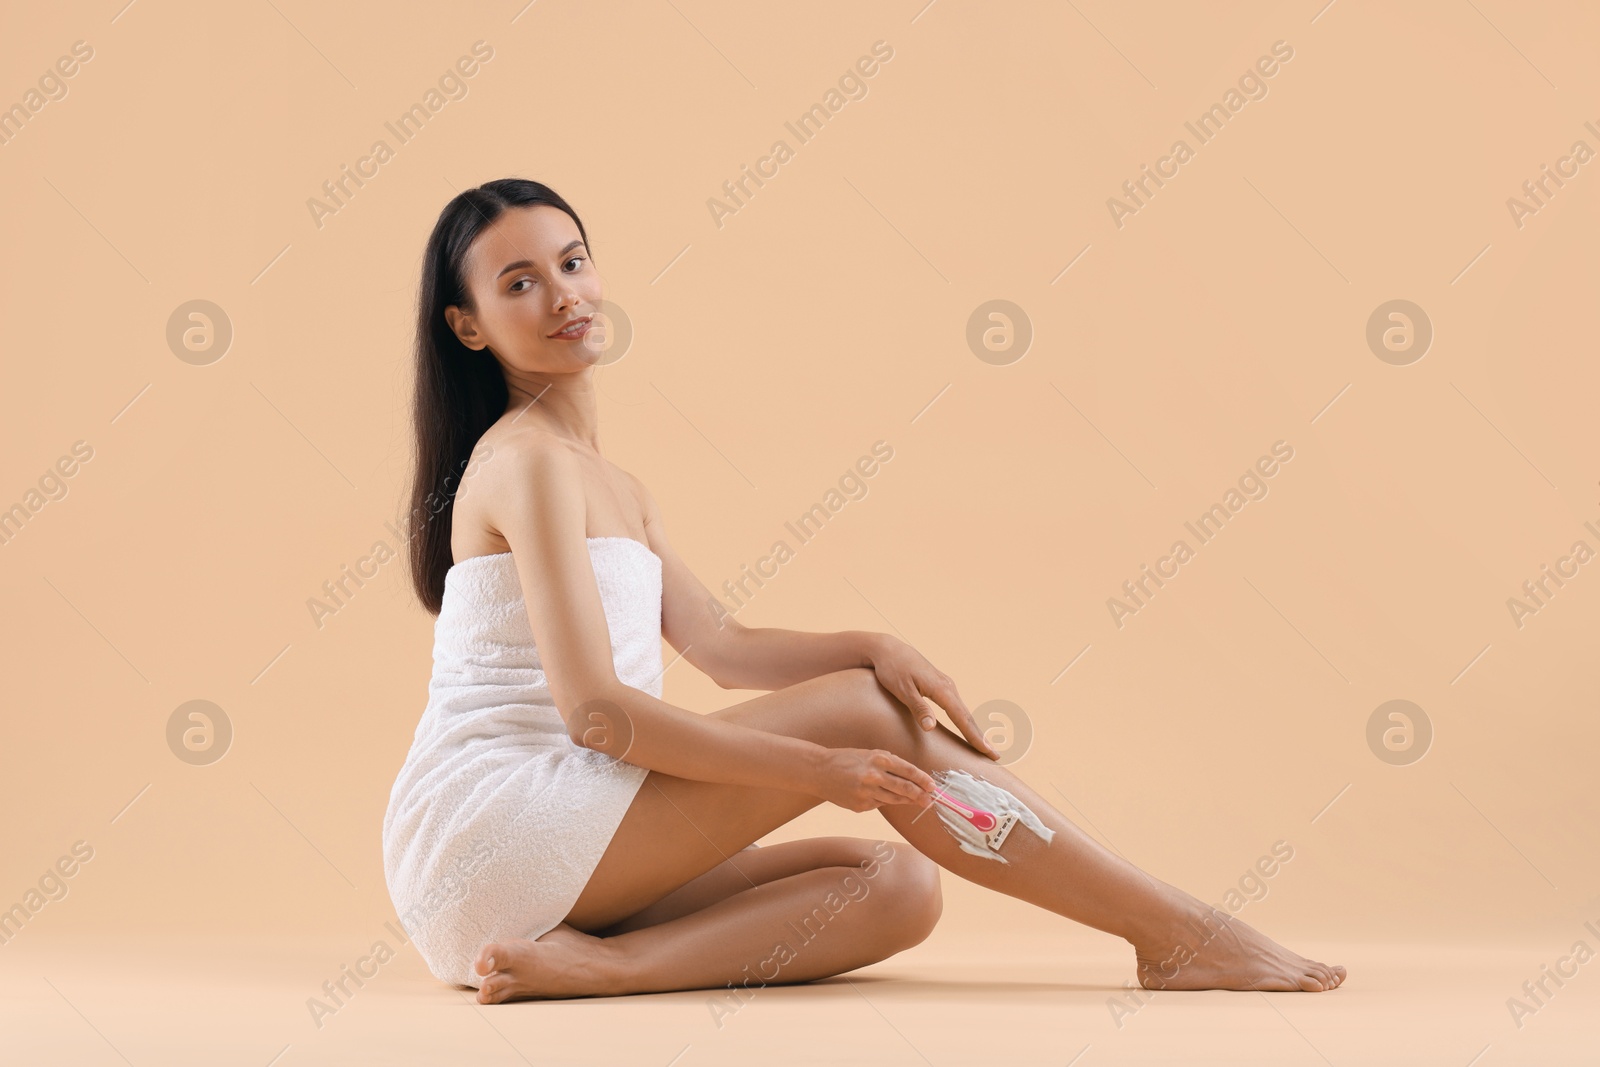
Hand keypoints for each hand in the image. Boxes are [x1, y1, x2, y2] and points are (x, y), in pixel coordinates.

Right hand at [811, 747, 935, 812]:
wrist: (819, 771)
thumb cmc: (847, 759)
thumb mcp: (869, 754)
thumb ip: (889, 764)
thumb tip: (911, 778)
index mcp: (878, 758)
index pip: (907, 770)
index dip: (922, 779)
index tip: (932, 786)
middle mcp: (873, 775)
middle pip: (904, 788)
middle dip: (920, 795)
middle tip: (930, 800)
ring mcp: (866, 792)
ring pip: (893, 800)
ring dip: (907, 801)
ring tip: (917, 802)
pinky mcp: (859, 806)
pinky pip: (878, 804)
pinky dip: (883, 801)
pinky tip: (882, 797)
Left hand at [865, 635, 1000, 759]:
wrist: (889, 650)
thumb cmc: (892, 670)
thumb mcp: (902, 691)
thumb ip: (918, 708)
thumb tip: (931, 728)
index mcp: (941, 689)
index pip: (962, 718)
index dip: (975, 737)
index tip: (988, 751)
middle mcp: (948, 687)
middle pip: (968, 716)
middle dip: (981, 737)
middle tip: (995, 756)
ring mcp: (946, 686)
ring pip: (964, 712)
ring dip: (975, 730)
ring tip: (985, 747)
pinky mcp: (940, 686)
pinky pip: (957, 707)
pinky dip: (965, 721)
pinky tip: (968, 729)